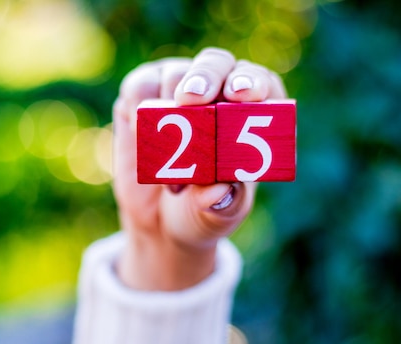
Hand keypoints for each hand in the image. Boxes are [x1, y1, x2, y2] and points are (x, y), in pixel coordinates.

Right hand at [112, 47, 286, 290]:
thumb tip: (220, 189)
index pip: (261, 85)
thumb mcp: (218, 216)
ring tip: (165, 153)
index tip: (245, 96)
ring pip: (175, 74)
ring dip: (168, 112)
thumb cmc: (202, 212)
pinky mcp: (142, 98)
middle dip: (207, 76)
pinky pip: (140, 86)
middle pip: (218, 64)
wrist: (159, 222)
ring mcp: (178, 91)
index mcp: (251, 118)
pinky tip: (142, 134)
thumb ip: (222, 204)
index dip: (254, 82)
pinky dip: (139, 106)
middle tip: (193, 99)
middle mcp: (217, 95)